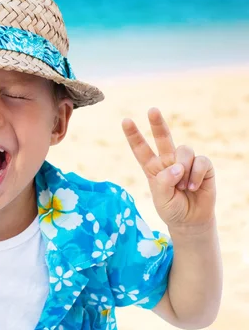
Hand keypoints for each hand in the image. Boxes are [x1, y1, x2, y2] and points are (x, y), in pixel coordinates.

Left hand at [122, 108, 215, 230]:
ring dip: (183, 169)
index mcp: (152, 167)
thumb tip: (177, 167)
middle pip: (162, 137)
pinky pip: (200, 161)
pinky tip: (193, 187)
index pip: (140, 149)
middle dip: (157, 123)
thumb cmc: (172, 208)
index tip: (125, 120)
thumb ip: (164, 182)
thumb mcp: (161, 198)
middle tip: (152, 110)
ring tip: (183, 187)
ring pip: (183, 150)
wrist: (191, 220)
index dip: (133, 135)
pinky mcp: (203, 166)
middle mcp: (168, 161)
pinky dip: (196, 174)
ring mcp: (185, 162)